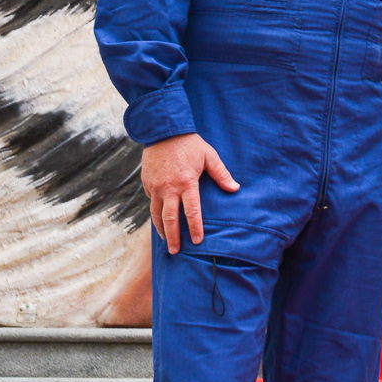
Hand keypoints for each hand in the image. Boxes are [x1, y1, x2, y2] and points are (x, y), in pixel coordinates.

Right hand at [142, 133, 237, 254]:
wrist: (163, 130)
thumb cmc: (189, 143)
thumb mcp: (209, 155)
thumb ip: (221, 174)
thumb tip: (235, 189)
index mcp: (187, 182)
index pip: (192, 211)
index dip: (195, 228)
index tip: (197, 242)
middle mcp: (169, 188)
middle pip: (170, 219)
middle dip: (173, 237)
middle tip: (176, 251)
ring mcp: (155, 186)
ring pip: (156, 214)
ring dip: (161, 229)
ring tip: (166, 241)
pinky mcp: (147, 183)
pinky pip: (151, 201)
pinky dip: (155, 212)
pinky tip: (160, 219)